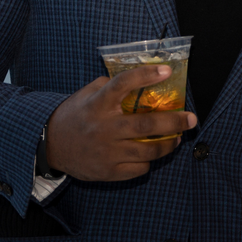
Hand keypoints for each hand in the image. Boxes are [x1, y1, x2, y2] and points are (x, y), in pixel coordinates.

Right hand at [45, 65, 196, 180]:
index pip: (123, 84)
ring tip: (178, 137)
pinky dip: (149, 161)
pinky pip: (138, 168)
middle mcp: (103, 128)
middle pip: (146, 125)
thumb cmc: (74, 116)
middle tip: (191, 118)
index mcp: (98, 104)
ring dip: (168, 144)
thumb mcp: (86, 94)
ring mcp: (106, 152)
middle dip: (174, 122)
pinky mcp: (107, 171)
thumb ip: (109, 86)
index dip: (145, 75)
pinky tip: (151, 153)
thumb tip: (140, 78)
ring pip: (147, 150)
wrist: (49, 146)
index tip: (166, 70)